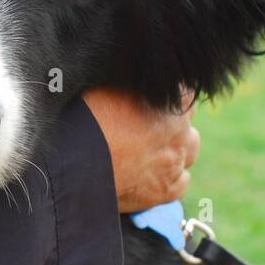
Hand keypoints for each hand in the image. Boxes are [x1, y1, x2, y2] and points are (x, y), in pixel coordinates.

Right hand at [83, 86, 200, 213]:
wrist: (75, 163)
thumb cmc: (85, 120)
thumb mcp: (106, 86)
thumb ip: (127, 83)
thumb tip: (125, 74)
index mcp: (170, 99)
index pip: (184, 94)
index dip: (165, 99)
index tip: (148, 105)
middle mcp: (179, 130)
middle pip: (186, 125)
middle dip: (170, 127)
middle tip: (142, 131)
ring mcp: (174, 162)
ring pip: (188, 154)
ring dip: (174, 152)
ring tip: (146, 155)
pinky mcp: (166, 190)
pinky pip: (181, 183)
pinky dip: (170, 180)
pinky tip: (150, 177)